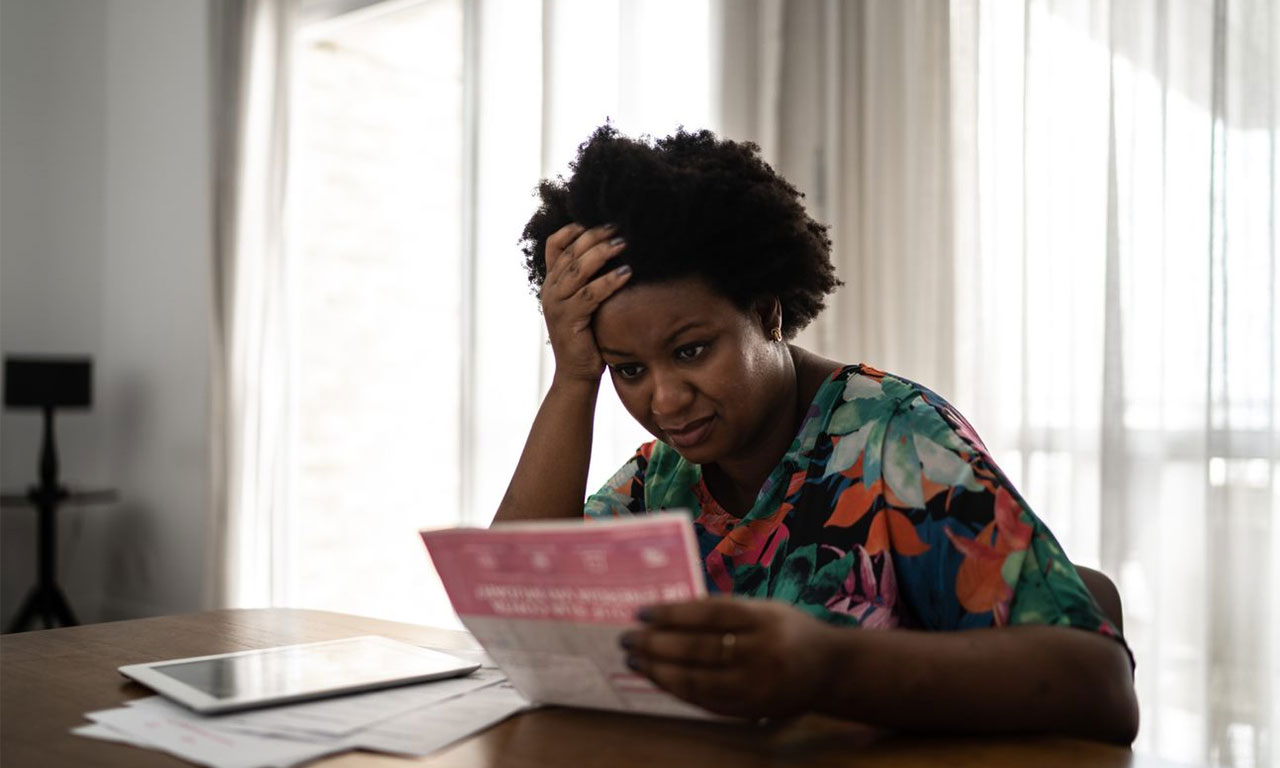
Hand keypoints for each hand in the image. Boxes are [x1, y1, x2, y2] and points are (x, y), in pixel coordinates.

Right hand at [541, 223, 630, 381]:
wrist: (577, 372)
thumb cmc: (588, 336)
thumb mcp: (584, 302)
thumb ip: (589, 279)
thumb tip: (615, 250)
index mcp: (551, 283)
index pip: (555, 245)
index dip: (572, 229)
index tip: (595, 218)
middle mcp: (550, 291)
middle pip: (570, 253)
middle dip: (594, 236)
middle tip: (618, 226)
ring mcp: (556, 305)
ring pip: (578, 270)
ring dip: (602, 253)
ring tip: (624, 243)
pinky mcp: (569, 320)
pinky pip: (590, 295)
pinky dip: (609, 281)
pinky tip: (627, 273)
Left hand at [619, 597, 841, 719]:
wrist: (829, 669)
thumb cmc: (787, 630)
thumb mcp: (763, 609)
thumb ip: (724, 610)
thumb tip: (668, 613)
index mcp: (764, 619)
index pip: (709, 614)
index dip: (673, 613)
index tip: (643, 612)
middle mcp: (762, 652)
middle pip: (699, 649)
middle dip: (657, 644)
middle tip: (627, 638)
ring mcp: (756, 685)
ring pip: (698, 679)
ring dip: (659, 670)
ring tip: (635, 659)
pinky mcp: (751, 709)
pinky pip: (705, 700)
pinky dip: (677, 689)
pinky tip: (657, 678)